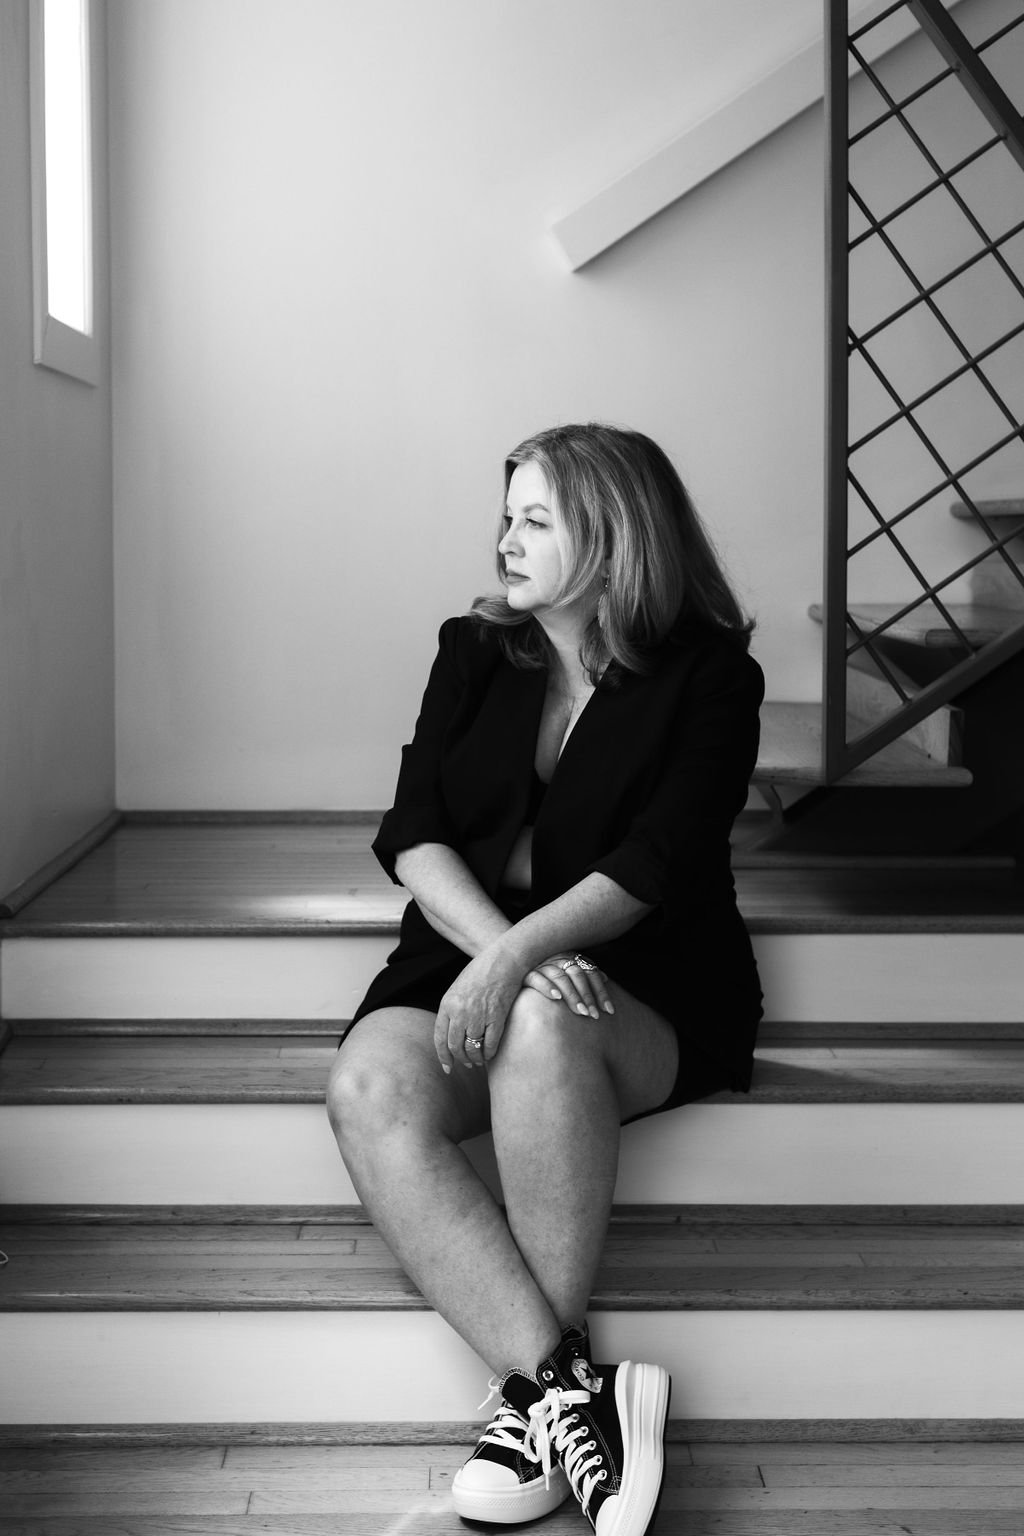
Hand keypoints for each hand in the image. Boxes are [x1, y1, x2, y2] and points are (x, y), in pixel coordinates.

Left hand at [435, 950, 521, 1072]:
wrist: (502, 960)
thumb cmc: (480, 972)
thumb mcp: (457, 989)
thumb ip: (452, 1010)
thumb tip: (451, 1034)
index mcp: (447, 1004)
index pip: (440, 1038)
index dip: (443, 1056)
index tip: (448, 1067)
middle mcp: (460, 1012)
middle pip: (456, 1046)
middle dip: (460, 1059)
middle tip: (466, 1064)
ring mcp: (478, 1016)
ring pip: (473, 1048)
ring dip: (475, 1059)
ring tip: (477, 1061)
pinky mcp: (496, 1017)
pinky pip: (490, 1044)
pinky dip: (489, 1053)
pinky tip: (489, 1055)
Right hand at [522, 952, 613, 1020]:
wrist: (509, 966)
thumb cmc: (544, 974)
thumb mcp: (565, 972)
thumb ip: (583, 973)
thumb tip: (604, 977)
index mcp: (568, 956)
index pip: (590, 972)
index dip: (601, 991)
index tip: (609, 1010)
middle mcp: (555, 957)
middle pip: (577, 974)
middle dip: (588, 995)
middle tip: (594, 1015)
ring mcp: (540, 964)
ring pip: (560, 976)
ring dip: (572, 994)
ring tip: (581, 1012)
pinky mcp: (523, 973)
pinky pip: (536, 978)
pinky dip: (547, 986)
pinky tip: (557, 998)